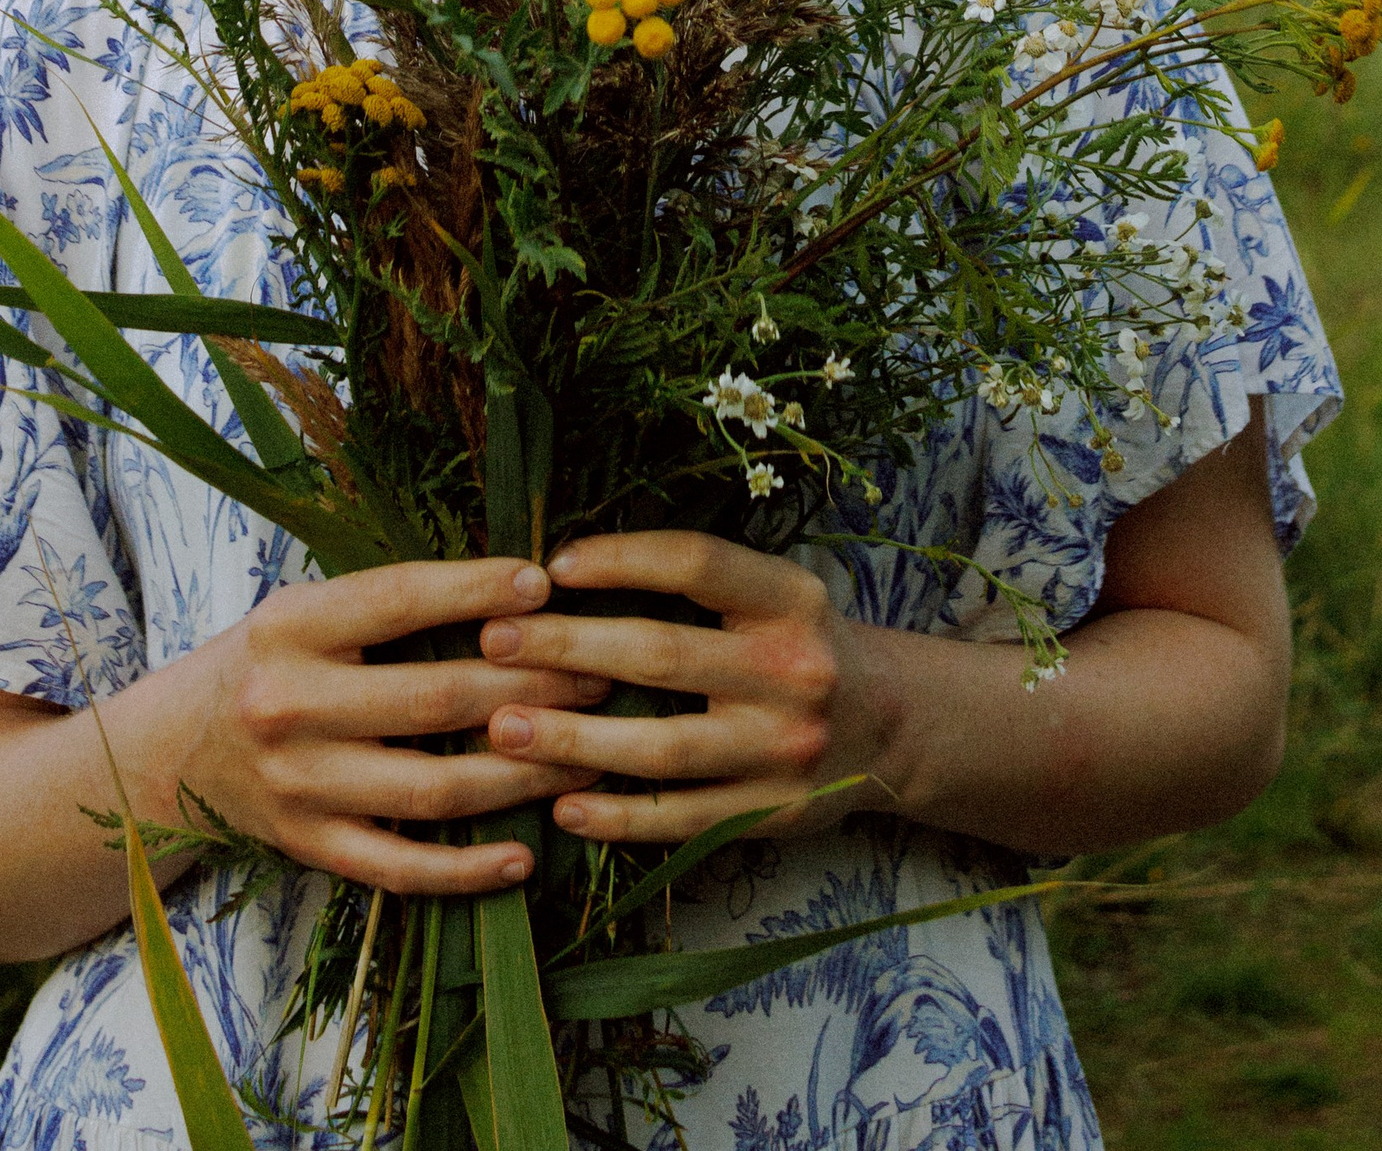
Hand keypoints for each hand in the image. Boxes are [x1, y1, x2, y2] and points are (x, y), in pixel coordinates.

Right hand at [148, 556, 611, 894]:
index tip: (546, 582)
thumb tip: (512, 586)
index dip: (476, 590)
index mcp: (293, 627)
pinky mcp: (309, 846)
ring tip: (590, 756)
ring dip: (522, 775)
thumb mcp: (305, 611)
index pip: (400, 600)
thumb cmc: (266, 664)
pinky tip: (525, 856)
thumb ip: (387, 603)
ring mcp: (300, 785)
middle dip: (531, 687)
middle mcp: (291, 705)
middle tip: (601, 673)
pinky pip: (400, 866)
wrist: (171, 752)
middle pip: (434, 698)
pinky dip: (466, 868)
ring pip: (433, 787)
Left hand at [476, 532, 899, 844]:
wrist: (889, 727)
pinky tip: (562, 808)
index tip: (550, 567)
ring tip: (501, 729)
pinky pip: (682, 821)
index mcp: (789, 599)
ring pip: (663, 749)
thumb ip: (697, 582)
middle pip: (663, 656)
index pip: (696, 564)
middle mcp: (793, 672)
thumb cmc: (797, 644)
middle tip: (493, 644)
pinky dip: (618, 817)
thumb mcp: (773, 593)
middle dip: (567, 649)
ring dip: (573, 742)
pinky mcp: (772, 815)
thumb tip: (565, 570)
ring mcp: (784, 751)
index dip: (620, 560)